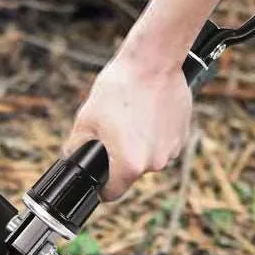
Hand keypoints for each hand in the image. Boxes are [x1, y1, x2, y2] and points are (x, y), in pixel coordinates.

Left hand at [64, 50, 192, 200]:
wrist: (153, 61)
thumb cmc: (120, 87)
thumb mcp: (86, 118)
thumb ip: (76, 147)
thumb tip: (72, 158)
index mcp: (129, 165)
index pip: (112, 193)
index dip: (102, 186)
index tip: (99, 176)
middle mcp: (154, 164)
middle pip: (131, 173)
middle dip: (121, 158)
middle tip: (115, 131)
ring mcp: (172, 151)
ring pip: (148, 158)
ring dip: (139, 145)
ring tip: (133, 118)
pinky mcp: (182, 136)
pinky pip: (163, 144)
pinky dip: (155, 135)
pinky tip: (148, 114)